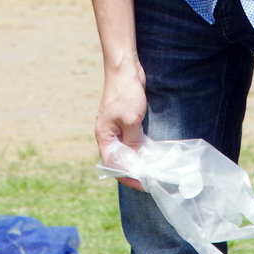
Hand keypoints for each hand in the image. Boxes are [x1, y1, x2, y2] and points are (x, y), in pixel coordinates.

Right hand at [94, 64, 147, 190]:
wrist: (125, 69)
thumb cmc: (125, 94)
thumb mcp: (131, 121)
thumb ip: (132, 143)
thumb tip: (134, 161)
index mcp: (104, 136)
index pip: (112, 164)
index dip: (126, 175)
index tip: (141, 183)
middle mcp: (107, 134)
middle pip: (117, 159)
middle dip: (131, 170)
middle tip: (148, 179)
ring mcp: (115, 127)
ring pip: (124, 150)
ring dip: (135, 159)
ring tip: (150, 169)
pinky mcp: (124, 120)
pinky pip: (129, 140)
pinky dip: (137, 147)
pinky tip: (149, 153)